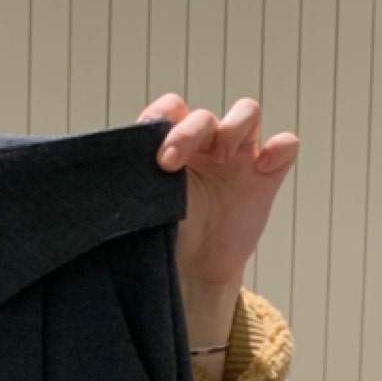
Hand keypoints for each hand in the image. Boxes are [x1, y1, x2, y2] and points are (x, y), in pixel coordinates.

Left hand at [141, 95, 297, 357]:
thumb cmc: (165, 234)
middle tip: (169, 161)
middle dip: (188, 131)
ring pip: (246, 114)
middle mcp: (206, 142)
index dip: (161, 118)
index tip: (147, 145)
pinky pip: (283, 147)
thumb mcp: (144, 210)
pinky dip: (280, 148)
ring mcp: (238, 156)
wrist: (193, 271)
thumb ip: (133, 186)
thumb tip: (98, 182)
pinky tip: (265, 165)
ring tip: (221, 156)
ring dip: (233, 127)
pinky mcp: (265, 176)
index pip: (170, 109)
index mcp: (173, 142)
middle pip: (205, 115)